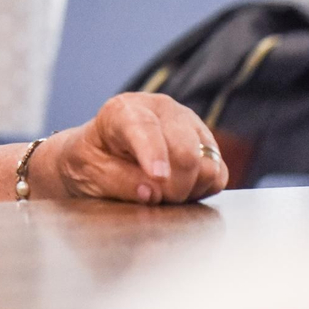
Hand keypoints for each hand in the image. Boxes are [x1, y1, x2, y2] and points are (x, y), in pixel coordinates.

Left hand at [33, 93, 228, 204]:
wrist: (101, 156)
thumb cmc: (91, 160)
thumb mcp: (90, 171)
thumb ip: (119, 182)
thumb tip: (153, 192)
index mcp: (125, 110)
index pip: (144, 129)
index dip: (153, 154)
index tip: (157, 177)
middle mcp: (163, 110)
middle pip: (185, 152)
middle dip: (172, 186)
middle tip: (153, 198)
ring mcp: (190, 125)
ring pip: (207, 165)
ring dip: (186, 189)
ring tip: (161, 191)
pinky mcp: (208, 146)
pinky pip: (219, 175)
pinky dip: (202, 190)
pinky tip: (179, 188)